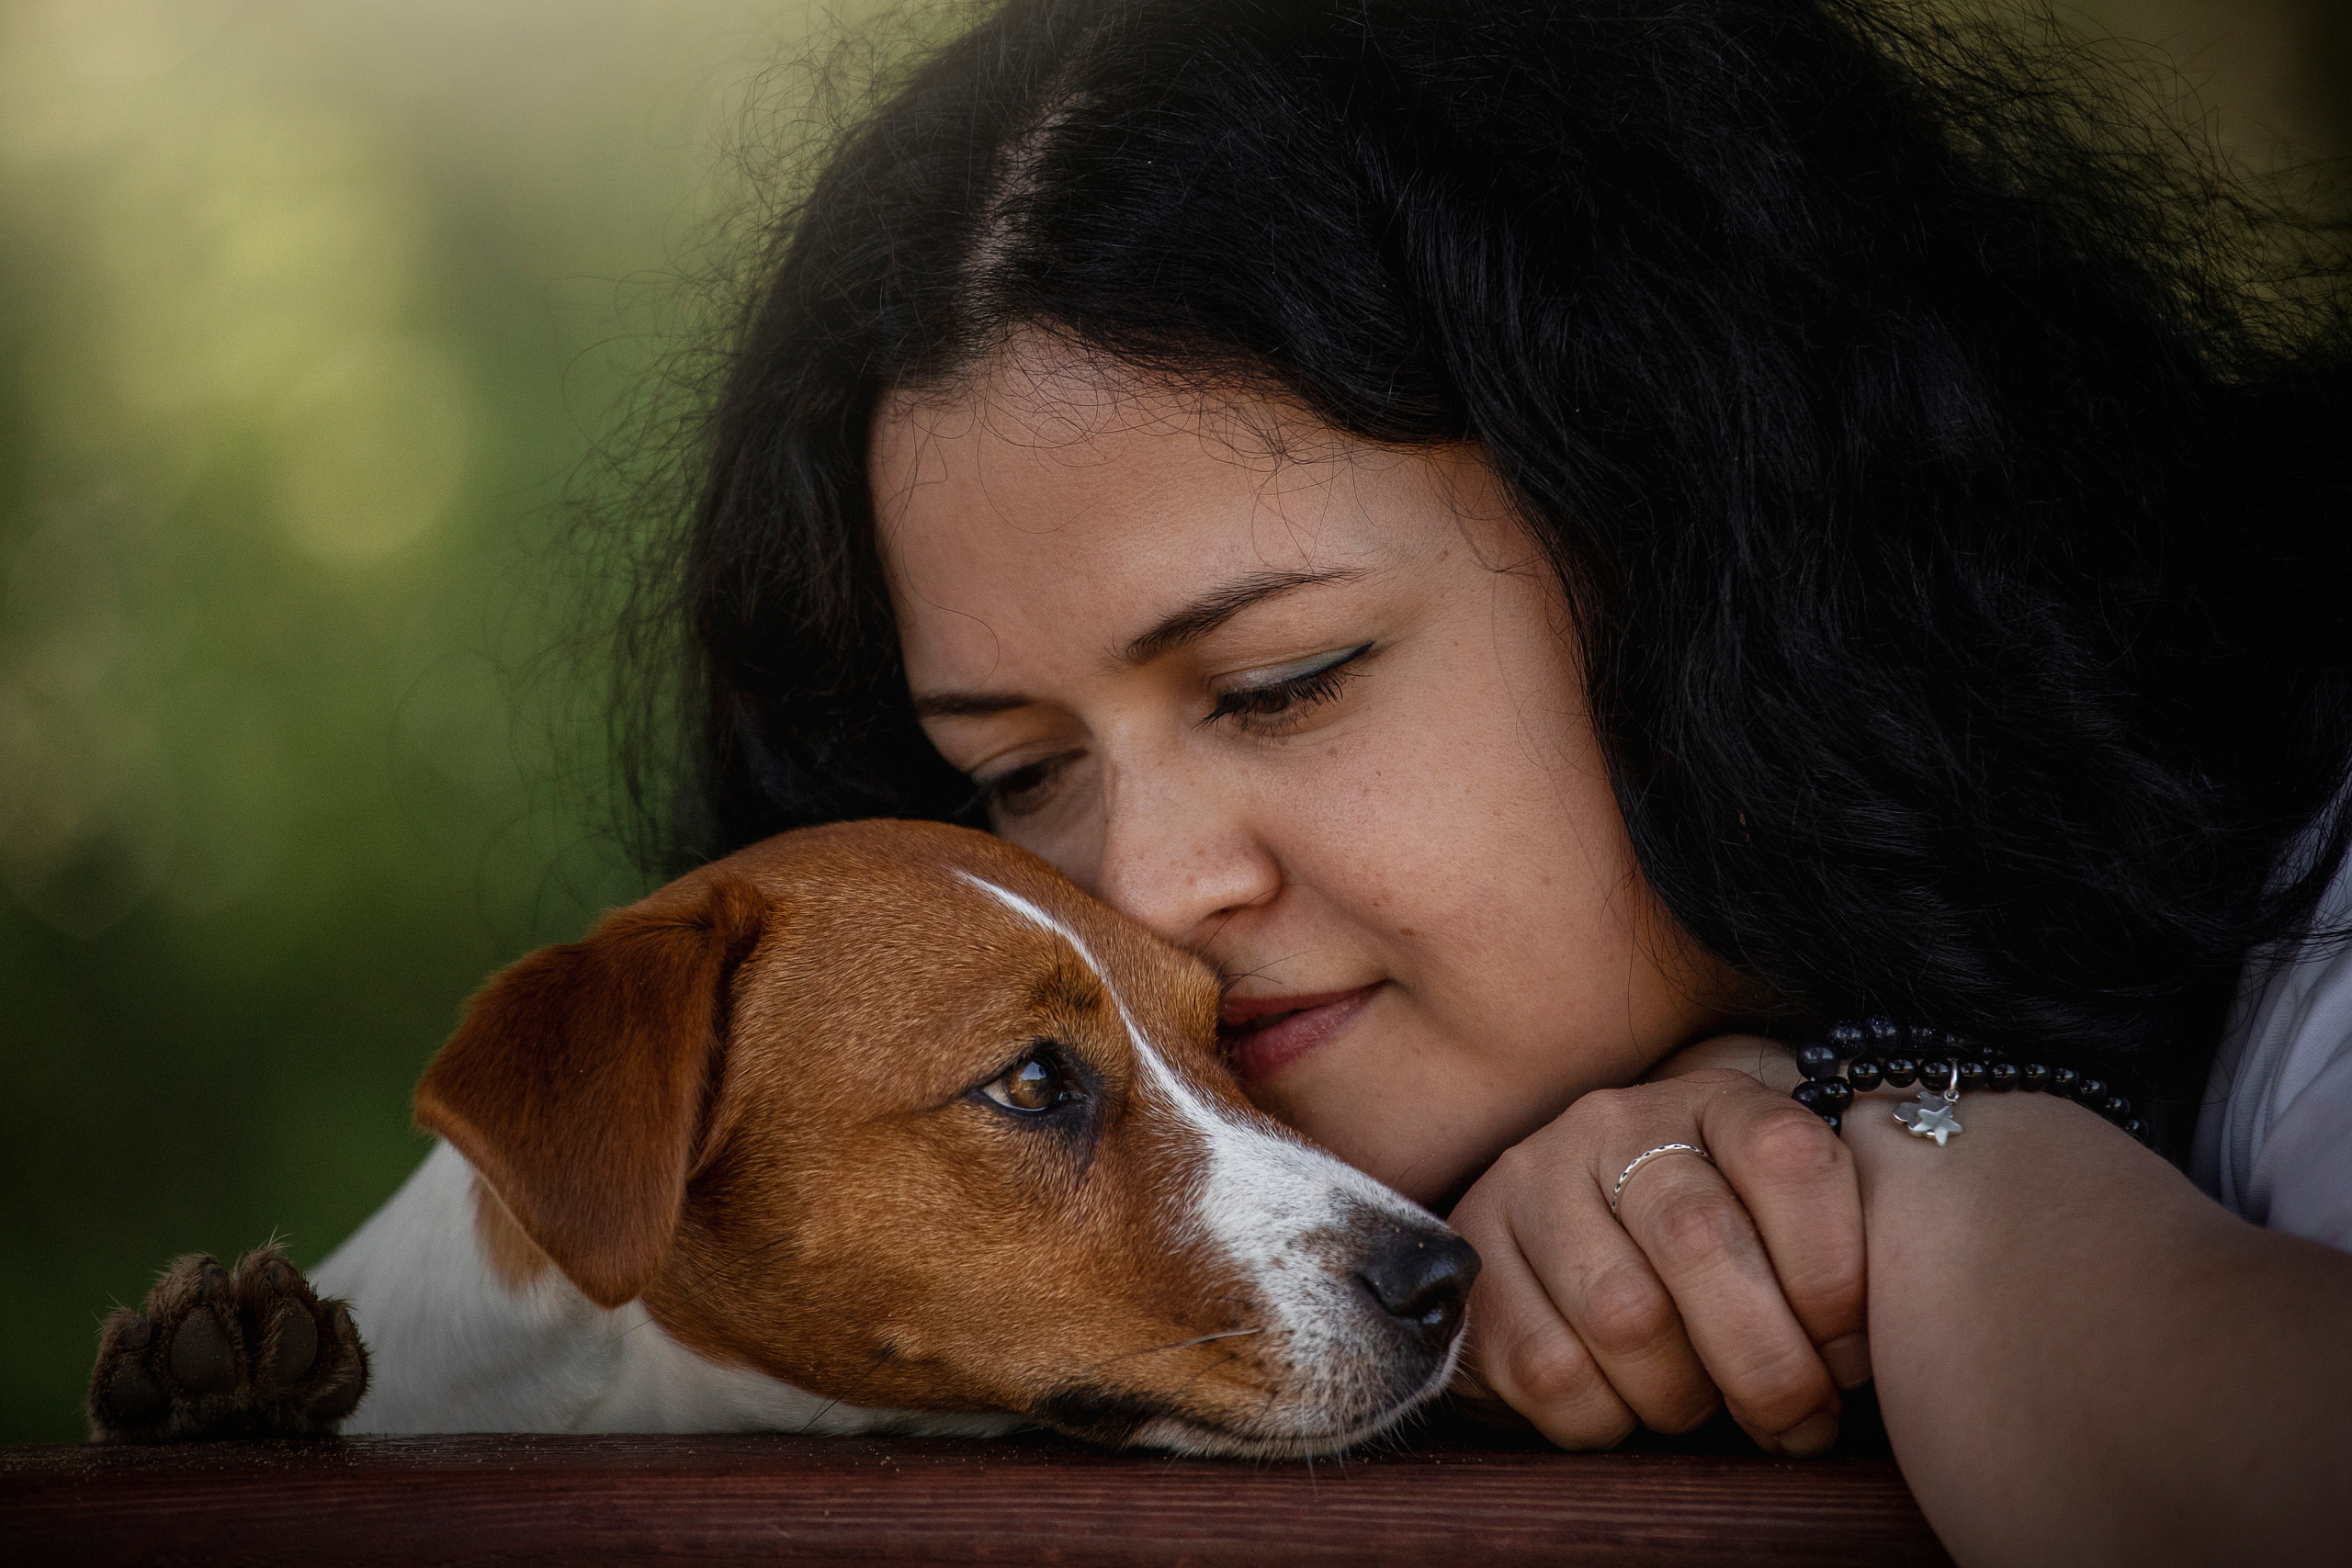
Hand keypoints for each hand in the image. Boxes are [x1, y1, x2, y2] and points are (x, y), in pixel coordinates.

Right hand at [1446, 1035, 1869, 1453]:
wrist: (1562, 1245)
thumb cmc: (1708, 1251)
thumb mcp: (1777, 1222)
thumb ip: (1835, 1256)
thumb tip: (1876, 1355)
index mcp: (1710, 1099)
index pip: (1787, 1157)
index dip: (1831, 1273)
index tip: (1850, 1354)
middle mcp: (1610, 1123)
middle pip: (1700, 1239)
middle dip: (1766, 1362)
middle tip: (1798, 1422)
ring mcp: (1529, 1183)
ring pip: (1624, 1316)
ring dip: (1681, 1396)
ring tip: (1700, 1406)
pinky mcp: (1471, 1257)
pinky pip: (1551, 1370)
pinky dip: (1604, 1417)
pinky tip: (1622, 1404)